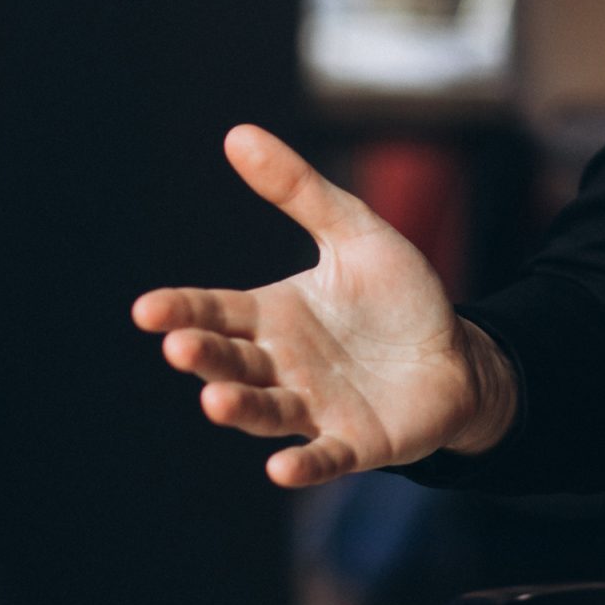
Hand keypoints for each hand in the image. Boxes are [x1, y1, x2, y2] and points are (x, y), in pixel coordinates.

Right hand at [131, 125, 516, 487]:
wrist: (457, 354)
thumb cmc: (397, 297)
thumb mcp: (353, 231)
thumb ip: (298, 189)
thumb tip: (238, 133)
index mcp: (273, 316)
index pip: (216, 313)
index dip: (182, 312)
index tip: (148, 310)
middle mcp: (282, 366)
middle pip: (232, 362)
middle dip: (205, 357)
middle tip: (180, 347)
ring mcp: (314, 408)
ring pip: (266, 411)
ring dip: (239, 409)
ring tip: (215, 402)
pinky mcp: (354, 442)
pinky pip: (323, 456)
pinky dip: (302, 466)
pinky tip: (281, 471)